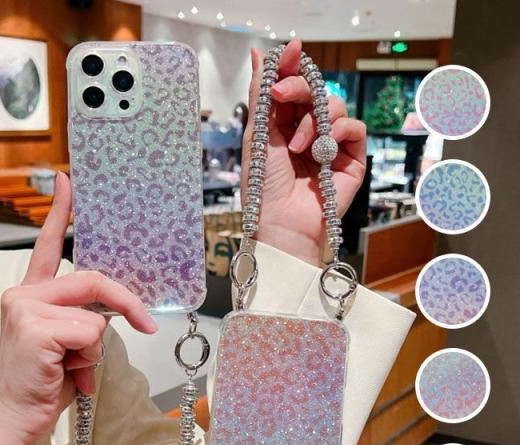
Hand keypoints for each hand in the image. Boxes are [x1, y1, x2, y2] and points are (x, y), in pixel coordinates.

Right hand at [0, 173, 156, 444]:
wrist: (15, 420)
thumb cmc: (44, 384)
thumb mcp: (68, 343)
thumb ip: (84, 317)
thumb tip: (115, 313)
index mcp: (31, 294)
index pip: (46, 247)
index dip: (60, 213)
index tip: (68, 182)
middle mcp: (23, 294)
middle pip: (92, 279)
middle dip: (126, 304)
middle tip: (146, 324)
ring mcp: (25, 308)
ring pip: (95, 315)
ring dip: (95, 349)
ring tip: (71, 367)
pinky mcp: (35, 328)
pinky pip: (90, 334)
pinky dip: (89, 359)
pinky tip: (64, 373)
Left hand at [242, 40, 366, 265]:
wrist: (281, 224)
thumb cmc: (264, 189)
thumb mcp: (257, 137)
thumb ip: (261, 95)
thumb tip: (258, 54)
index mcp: (283, 129)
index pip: (292, 90)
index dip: (291, 69)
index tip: (289, 51)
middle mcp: (308, 134)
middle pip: (314, 91)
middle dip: (298, 87)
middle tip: (282, 93)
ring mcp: (331, 146)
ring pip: (335, 106)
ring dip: (314, 120)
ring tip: (296, 147)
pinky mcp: (351, 160)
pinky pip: (355, 127)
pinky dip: (338, 130)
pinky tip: (320, 149)